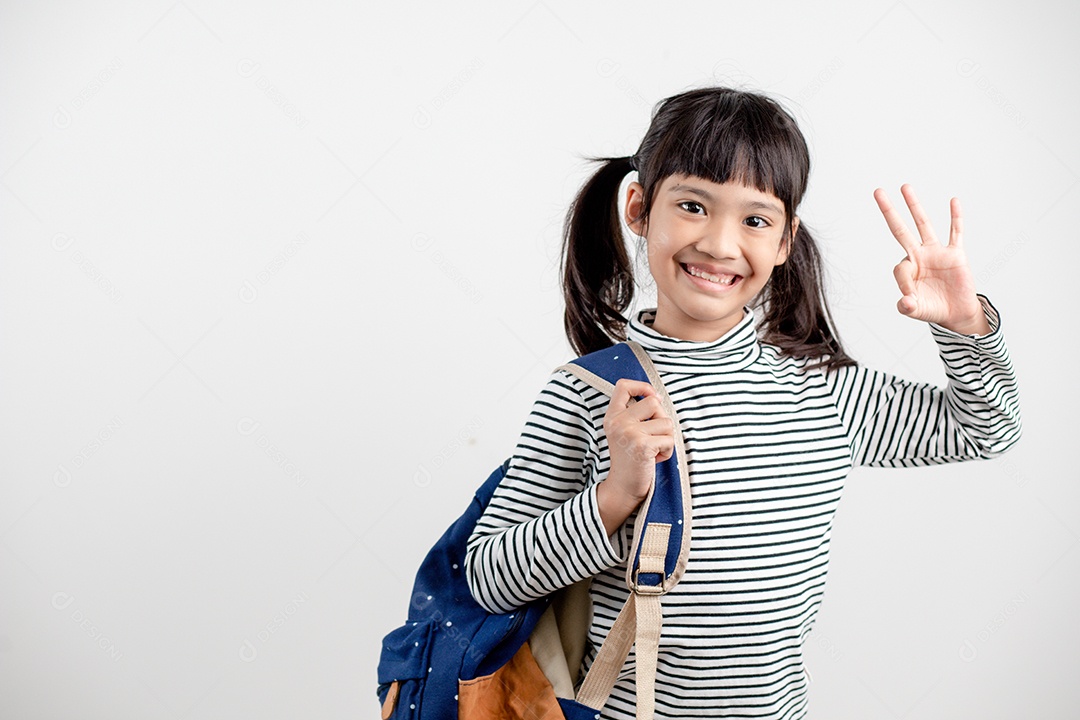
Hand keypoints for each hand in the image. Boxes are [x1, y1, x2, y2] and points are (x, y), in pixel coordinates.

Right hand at [601, 379, 673, 502]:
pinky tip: (655, 459)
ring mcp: (629, 433)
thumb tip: (657, 397)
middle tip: (653, 436)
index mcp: (612, 416)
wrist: (623, 487)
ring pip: (666, 422)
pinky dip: (667, 451)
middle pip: (653, 402)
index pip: (623, 386)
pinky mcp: (642, 446)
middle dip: (661, 419)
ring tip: (653, 450)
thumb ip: (635, 414)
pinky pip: (669, 440)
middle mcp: (618, 422)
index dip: (642, 386)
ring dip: (666, 438)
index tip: (651, 397)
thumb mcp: (625, 431)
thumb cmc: (630, 458)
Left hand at [873, 184, 989, 334]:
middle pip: (900, 229)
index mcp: (907, 269)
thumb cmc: (933, 309)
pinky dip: (956, 217)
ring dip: (914, 206)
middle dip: (889, 212)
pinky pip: (955, 232)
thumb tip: (905, 302)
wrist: (956, 313)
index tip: (911, 298)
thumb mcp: (916, 311)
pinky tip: (953, 201)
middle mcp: (919, 255)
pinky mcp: (955, 254)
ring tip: (905, 187)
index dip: (905, 283)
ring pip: (923, 224)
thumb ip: (907, 307)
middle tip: (878, 192)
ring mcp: (936, 252)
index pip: (900, 267)